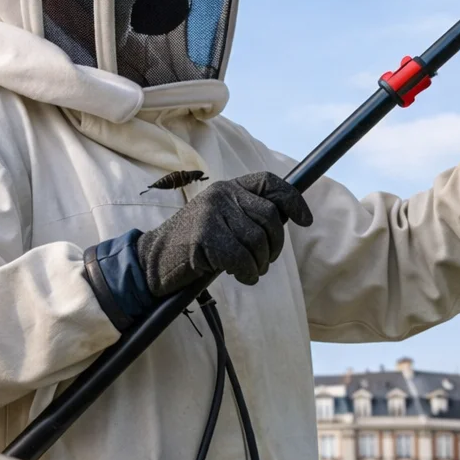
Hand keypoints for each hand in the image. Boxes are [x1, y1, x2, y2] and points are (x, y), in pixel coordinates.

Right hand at [135, 172, 312, 295]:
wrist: (154, 260)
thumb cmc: (193, 244)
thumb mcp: (221, 220)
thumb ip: (247, 215)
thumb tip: (285, 218)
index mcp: (228, 187)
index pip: (269, 182)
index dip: (292, 201)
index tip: (305, 221)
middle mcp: (221, 194)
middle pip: (269, 218)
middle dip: (274, 246)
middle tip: (264, 262)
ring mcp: (211, 213)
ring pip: (257, 241)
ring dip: (260, 264)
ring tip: (250, 271)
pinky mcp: (203, 236)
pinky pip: (241, 258)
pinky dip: (247, 273)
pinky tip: (242, 277)